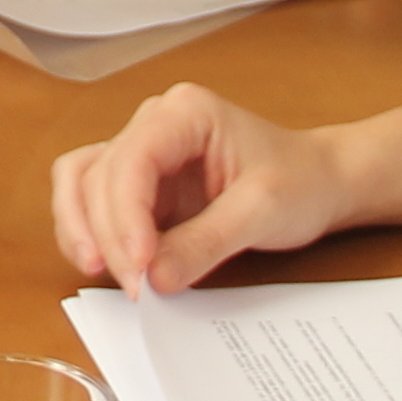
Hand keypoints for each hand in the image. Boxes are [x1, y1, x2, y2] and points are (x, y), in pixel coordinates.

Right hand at [51, 82, 358, 296]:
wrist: (319, 183)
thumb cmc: (300, 181)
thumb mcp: (263, 211)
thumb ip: (207, 242)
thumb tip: (154, 279)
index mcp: (185, 112)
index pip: (132, 159)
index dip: (126, 215)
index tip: (141, 264)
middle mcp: (154, 124)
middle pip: (100, 176)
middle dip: (109, 235)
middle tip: (137, 288)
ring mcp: (142, 153)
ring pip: (83, 186)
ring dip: (83, 232)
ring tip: (104, 275)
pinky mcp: (140, 186)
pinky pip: (93, 205)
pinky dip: (91, 235)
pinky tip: (105, 266)